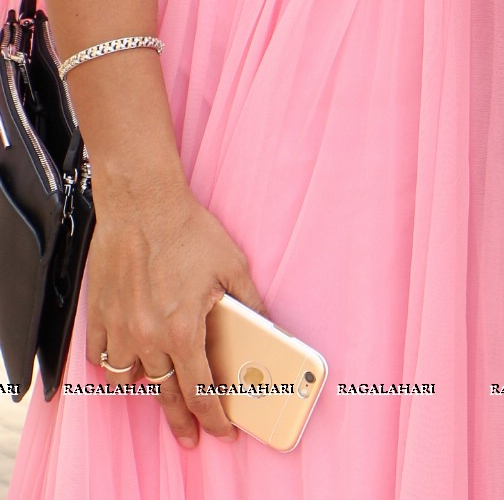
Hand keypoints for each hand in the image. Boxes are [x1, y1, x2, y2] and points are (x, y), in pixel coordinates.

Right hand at [86, 167, 264, 446]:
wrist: (142, 203)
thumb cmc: (187, 229)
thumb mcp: (232, 264)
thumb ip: (249, 302)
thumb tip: (266, 327)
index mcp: (184, 329)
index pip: (201, 391)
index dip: (214, 417)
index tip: (221, 431)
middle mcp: (149, 337)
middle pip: (165, 396)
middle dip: (183, 421)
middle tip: (192, 436)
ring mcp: (121, 329)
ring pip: (130, 379)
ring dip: (148, 385)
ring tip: (162, 385)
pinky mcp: (100, 317)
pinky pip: (103, 357)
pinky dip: (117, 363)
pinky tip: (130, 357)